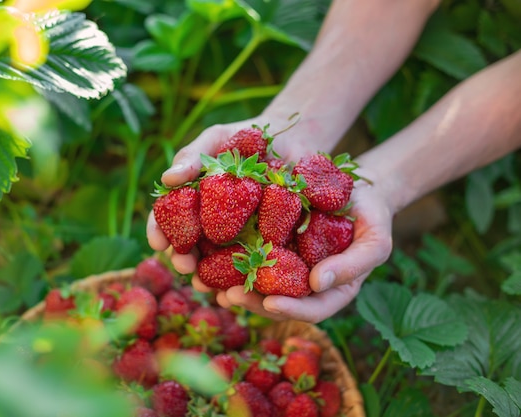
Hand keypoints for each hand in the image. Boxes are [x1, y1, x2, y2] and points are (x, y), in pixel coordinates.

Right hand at [146, 113, 332, 271]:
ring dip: (211, 278)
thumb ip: (191, 157)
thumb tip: (166, 179)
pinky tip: (245, 286)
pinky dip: (249, 278)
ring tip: (207, 286)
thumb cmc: (246, 138)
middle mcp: (211, 225)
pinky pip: (257, 264)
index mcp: (193, 203)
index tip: (157, 243)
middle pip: (191, 249)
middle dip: (183, 261)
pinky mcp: (268, 244)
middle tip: (183, 266)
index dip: (159, 232)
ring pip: (219, 265)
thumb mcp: (216, 140)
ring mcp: (239, 237)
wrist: (294, 140)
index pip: (168, 221)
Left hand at [194, 173, 393, 322]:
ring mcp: (282, 264)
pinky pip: (243, 254)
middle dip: (251, 302)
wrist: (354, 185)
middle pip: (274, 302)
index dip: (290, 310)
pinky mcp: (265, 242)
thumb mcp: (375, 238)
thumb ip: (353, 264)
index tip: (270, 303)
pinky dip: (223, 257)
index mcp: (328, 290)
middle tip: (228, 295)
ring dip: (229, 286)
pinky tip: (205, 253)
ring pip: (253, 283)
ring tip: (207, 282)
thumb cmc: (371, 213)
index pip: (311, 309)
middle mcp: (302, 283)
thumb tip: (317, 284)